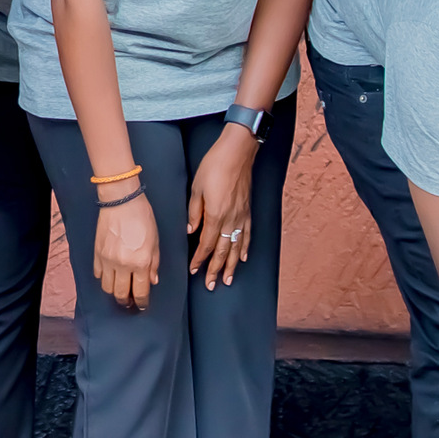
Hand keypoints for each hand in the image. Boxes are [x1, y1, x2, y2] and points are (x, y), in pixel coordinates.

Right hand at [92, 189, 162, 312]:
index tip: (142, 305)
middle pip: (120, 294)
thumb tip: (152, 280)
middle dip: (126, 302)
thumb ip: (154, 264)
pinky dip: (104, 278)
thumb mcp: (155, 242)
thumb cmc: (142, 218)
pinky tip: (110, 275)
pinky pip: (98, 274)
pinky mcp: (97, 253)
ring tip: (119, 289)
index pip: (140, 292)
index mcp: (140, 263)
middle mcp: (122, 265)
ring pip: (107, 288)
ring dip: (114, 291)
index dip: (141, 302)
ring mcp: (107, 260)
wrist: (121, 201)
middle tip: (129, 302)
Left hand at [186, 122, 256, 289]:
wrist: (237, 151)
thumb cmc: (214, 166)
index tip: (194, 270)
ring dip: (231, 265)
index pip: (207, 244)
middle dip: (215, 269)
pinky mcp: (248, 210)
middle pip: (223, 251)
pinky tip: (243, 257)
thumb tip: (190, 230)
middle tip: (210, 285)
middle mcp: (231, 219)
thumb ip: (194, 212)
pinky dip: (245, 247)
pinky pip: (247, 234)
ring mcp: (242, 215)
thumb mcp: (196, 188)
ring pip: (237, 246)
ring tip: (228, 280)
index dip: (200, 259)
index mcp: (216, 215)